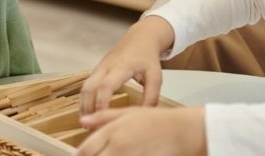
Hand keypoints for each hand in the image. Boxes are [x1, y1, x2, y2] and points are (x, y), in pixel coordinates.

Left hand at [75, 106, 206, 155]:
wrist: (182, 132)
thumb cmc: (158, 121)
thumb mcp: (129, 112)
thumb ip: (103, 117)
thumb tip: (83, 121)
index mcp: (113, 132)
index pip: (85, 150)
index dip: (81, 155)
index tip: (82, 155)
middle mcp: (118, 147)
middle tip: (99, 154)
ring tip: (113, 154)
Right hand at [80, 16, 173, 115]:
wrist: (140, 38)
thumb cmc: (147, 58)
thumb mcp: (155, 77)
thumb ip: (151, 96)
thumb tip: (143, 115)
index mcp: (121, 67)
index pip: (106, 86)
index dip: (101, 103)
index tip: (102, 118)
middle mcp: (106, 67)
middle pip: (89, 87)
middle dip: (88, 107)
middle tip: (89, 126)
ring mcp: (99, 67)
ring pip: (85, 87)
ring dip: (83, 105)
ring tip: (86, 124)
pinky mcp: (97, 70)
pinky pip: (87, 86)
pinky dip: (85, 100)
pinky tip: (88, 113)